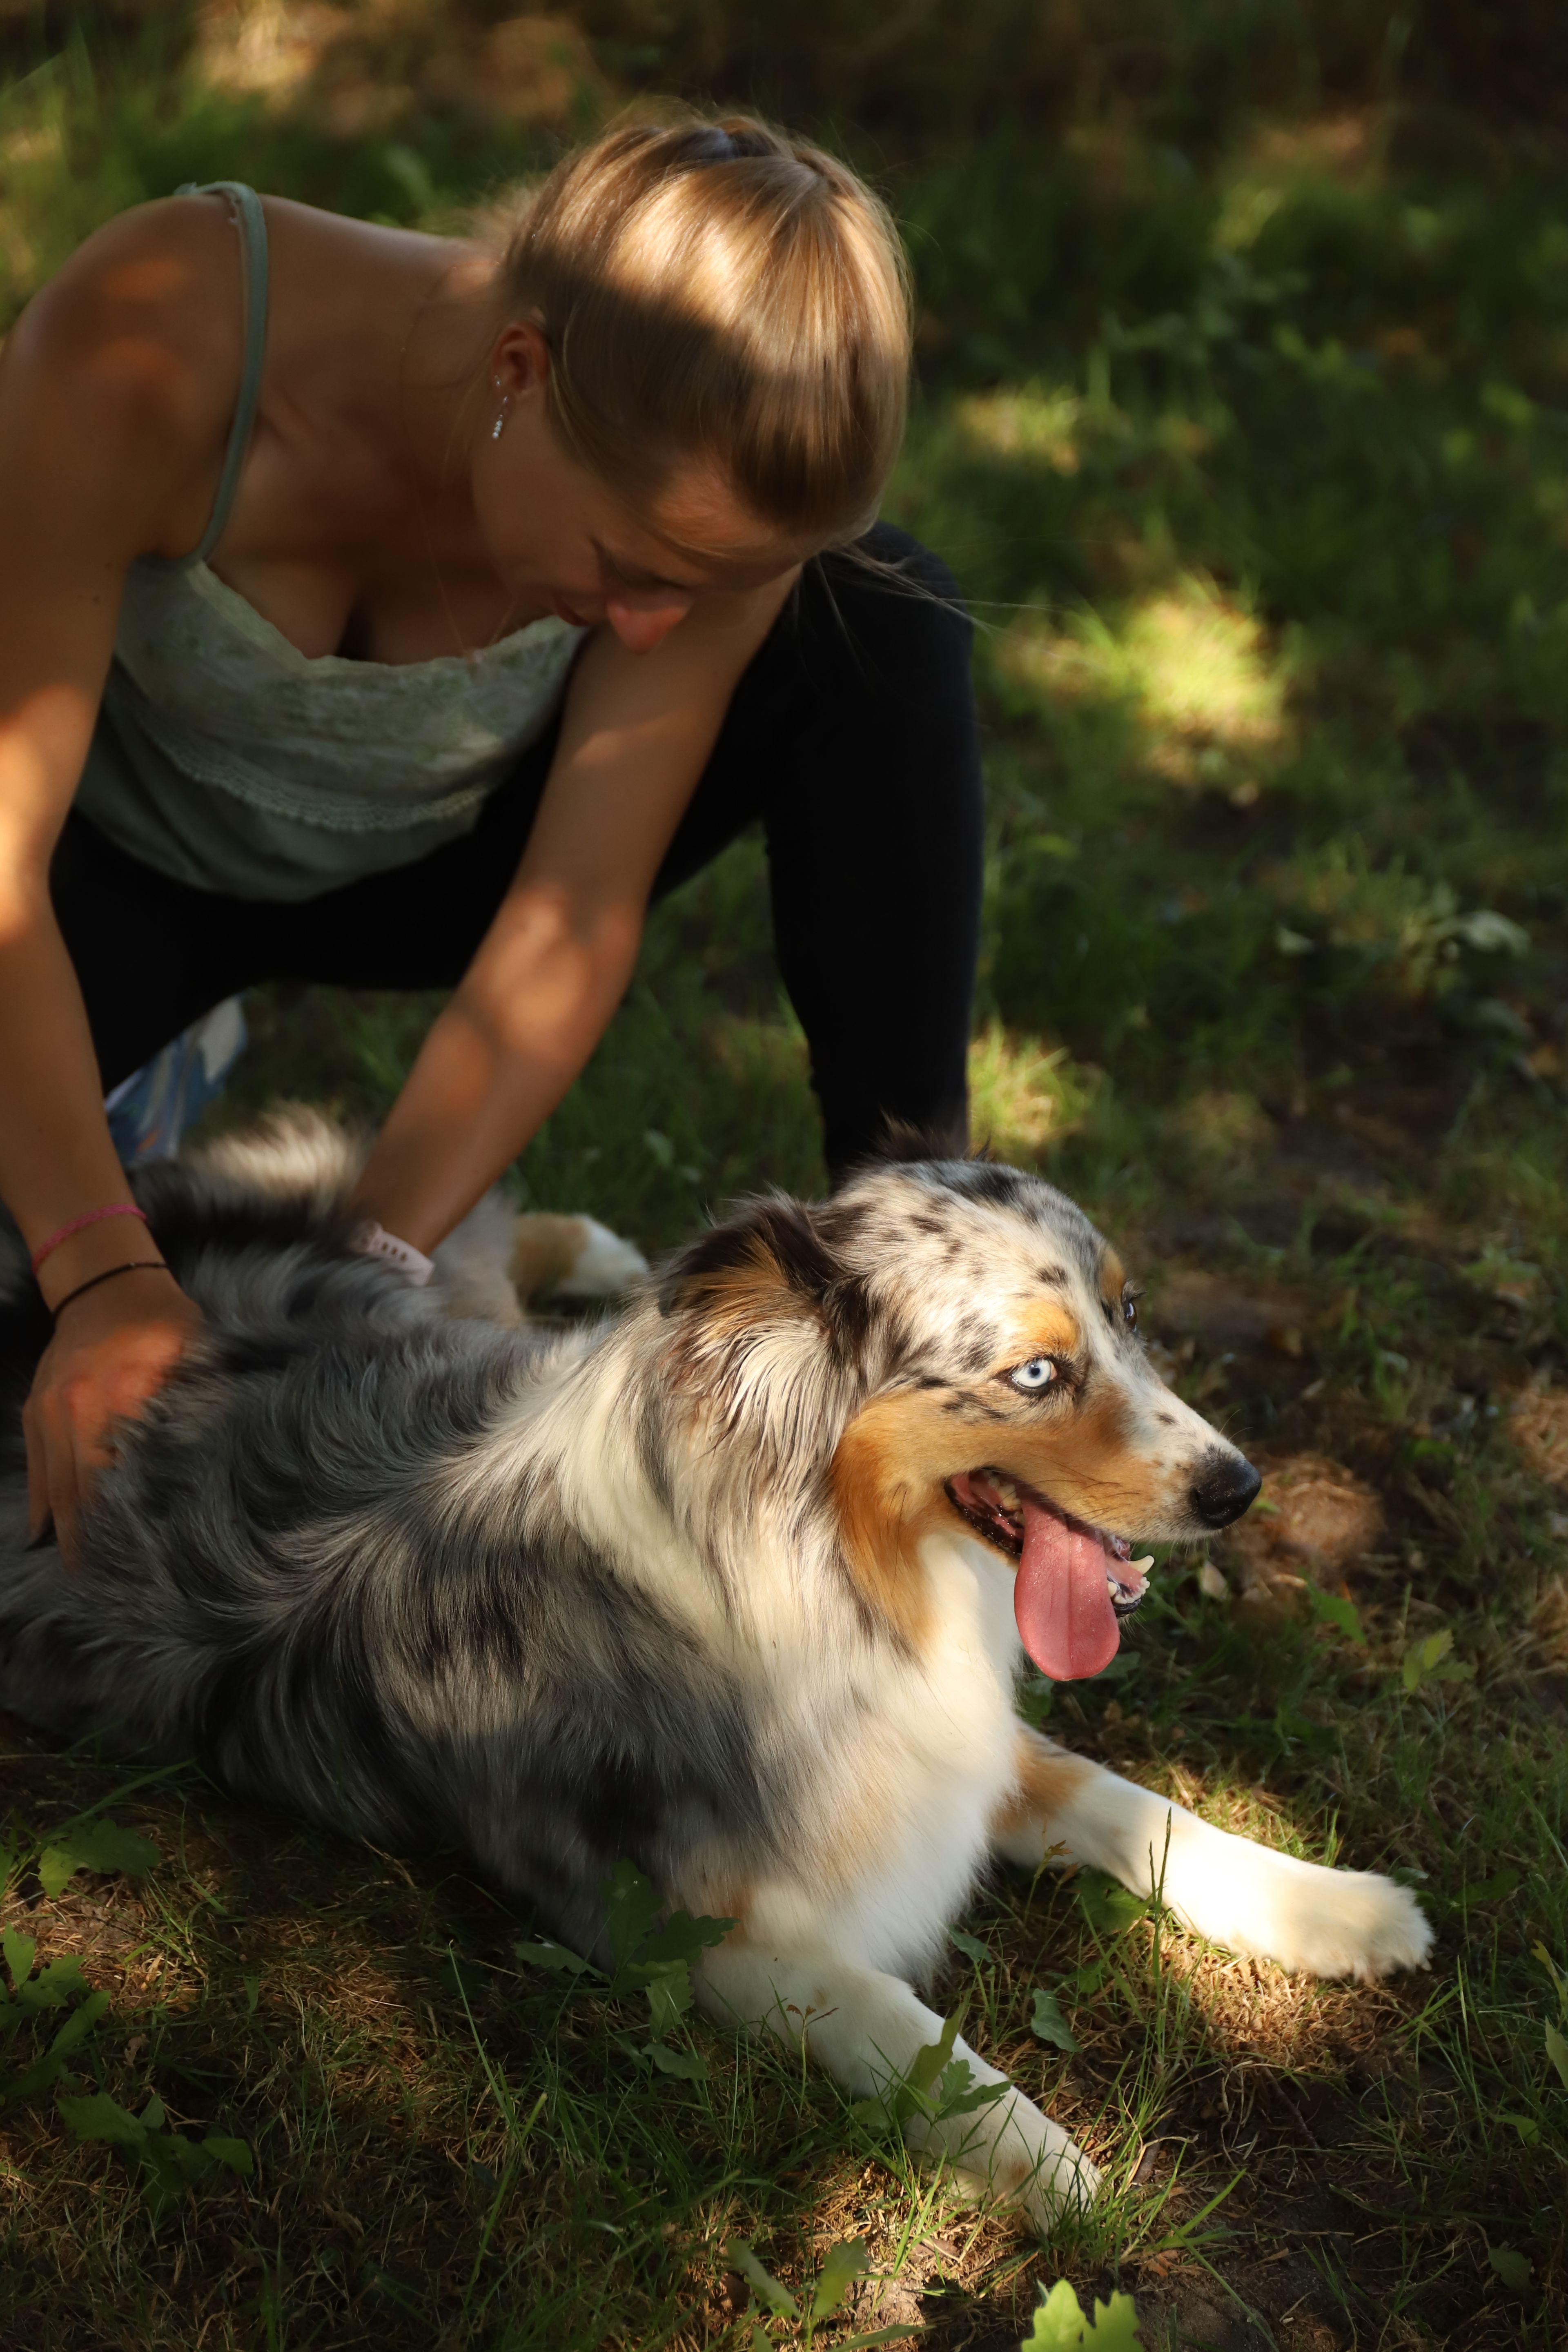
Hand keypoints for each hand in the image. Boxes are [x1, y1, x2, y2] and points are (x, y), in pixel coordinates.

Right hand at [23, 1266, 203, 1564]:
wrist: (107, 1284)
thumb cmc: (165, 1322)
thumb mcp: (197, 1354)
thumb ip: (203, 1405)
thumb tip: (226, 1461)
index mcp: (122, 1397)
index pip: (122, 1479)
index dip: (130, 1526)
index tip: (146, 1568)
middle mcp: (77, 1410)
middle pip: (81, 1495)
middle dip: (94, 1545)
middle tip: (112, 1592)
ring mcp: (49, 1412)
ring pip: (54, 1489)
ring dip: (66, 1534)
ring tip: (81, 1577)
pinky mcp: (35, 1411)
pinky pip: (36, 1470)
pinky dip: (43, 1506)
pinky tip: (50, 1539)